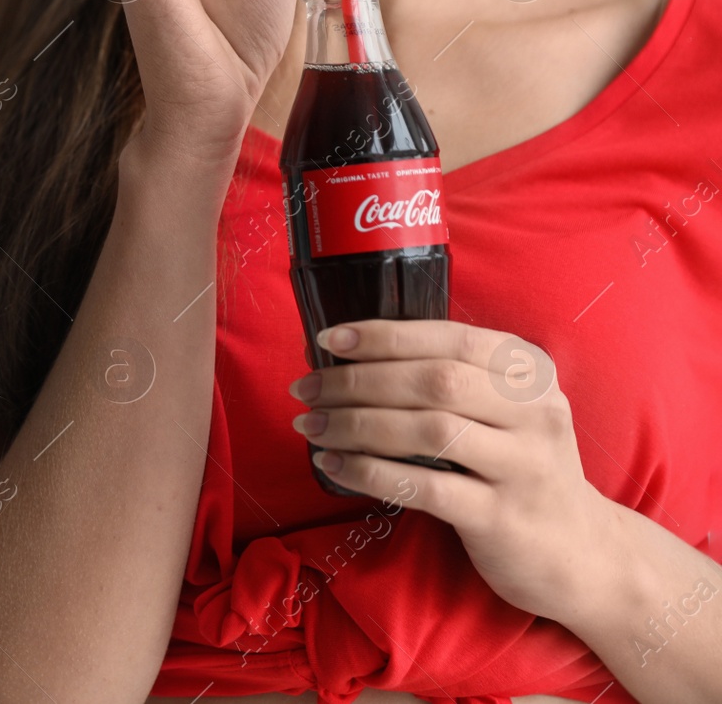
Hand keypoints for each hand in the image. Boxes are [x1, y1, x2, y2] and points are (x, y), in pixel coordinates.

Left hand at [288, 319, 619, 622]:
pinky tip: (335, 465)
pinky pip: (424, 486)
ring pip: (427, 429)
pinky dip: (369, 471)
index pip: (450, 338)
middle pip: (433, 381)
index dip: (384, 336)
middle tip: (307, 388)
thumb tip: (352, 356)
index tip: (330, 339)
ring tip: (312, 425)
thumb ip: (453, 380)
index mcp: (530, 373)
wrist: (583, 555)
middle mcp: (534, 413)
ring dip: (355, 424)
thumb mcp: (507, 412)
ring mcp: (523, 466)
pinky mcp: (502, 517)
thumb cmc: (521, 469)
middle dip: (357, 380)